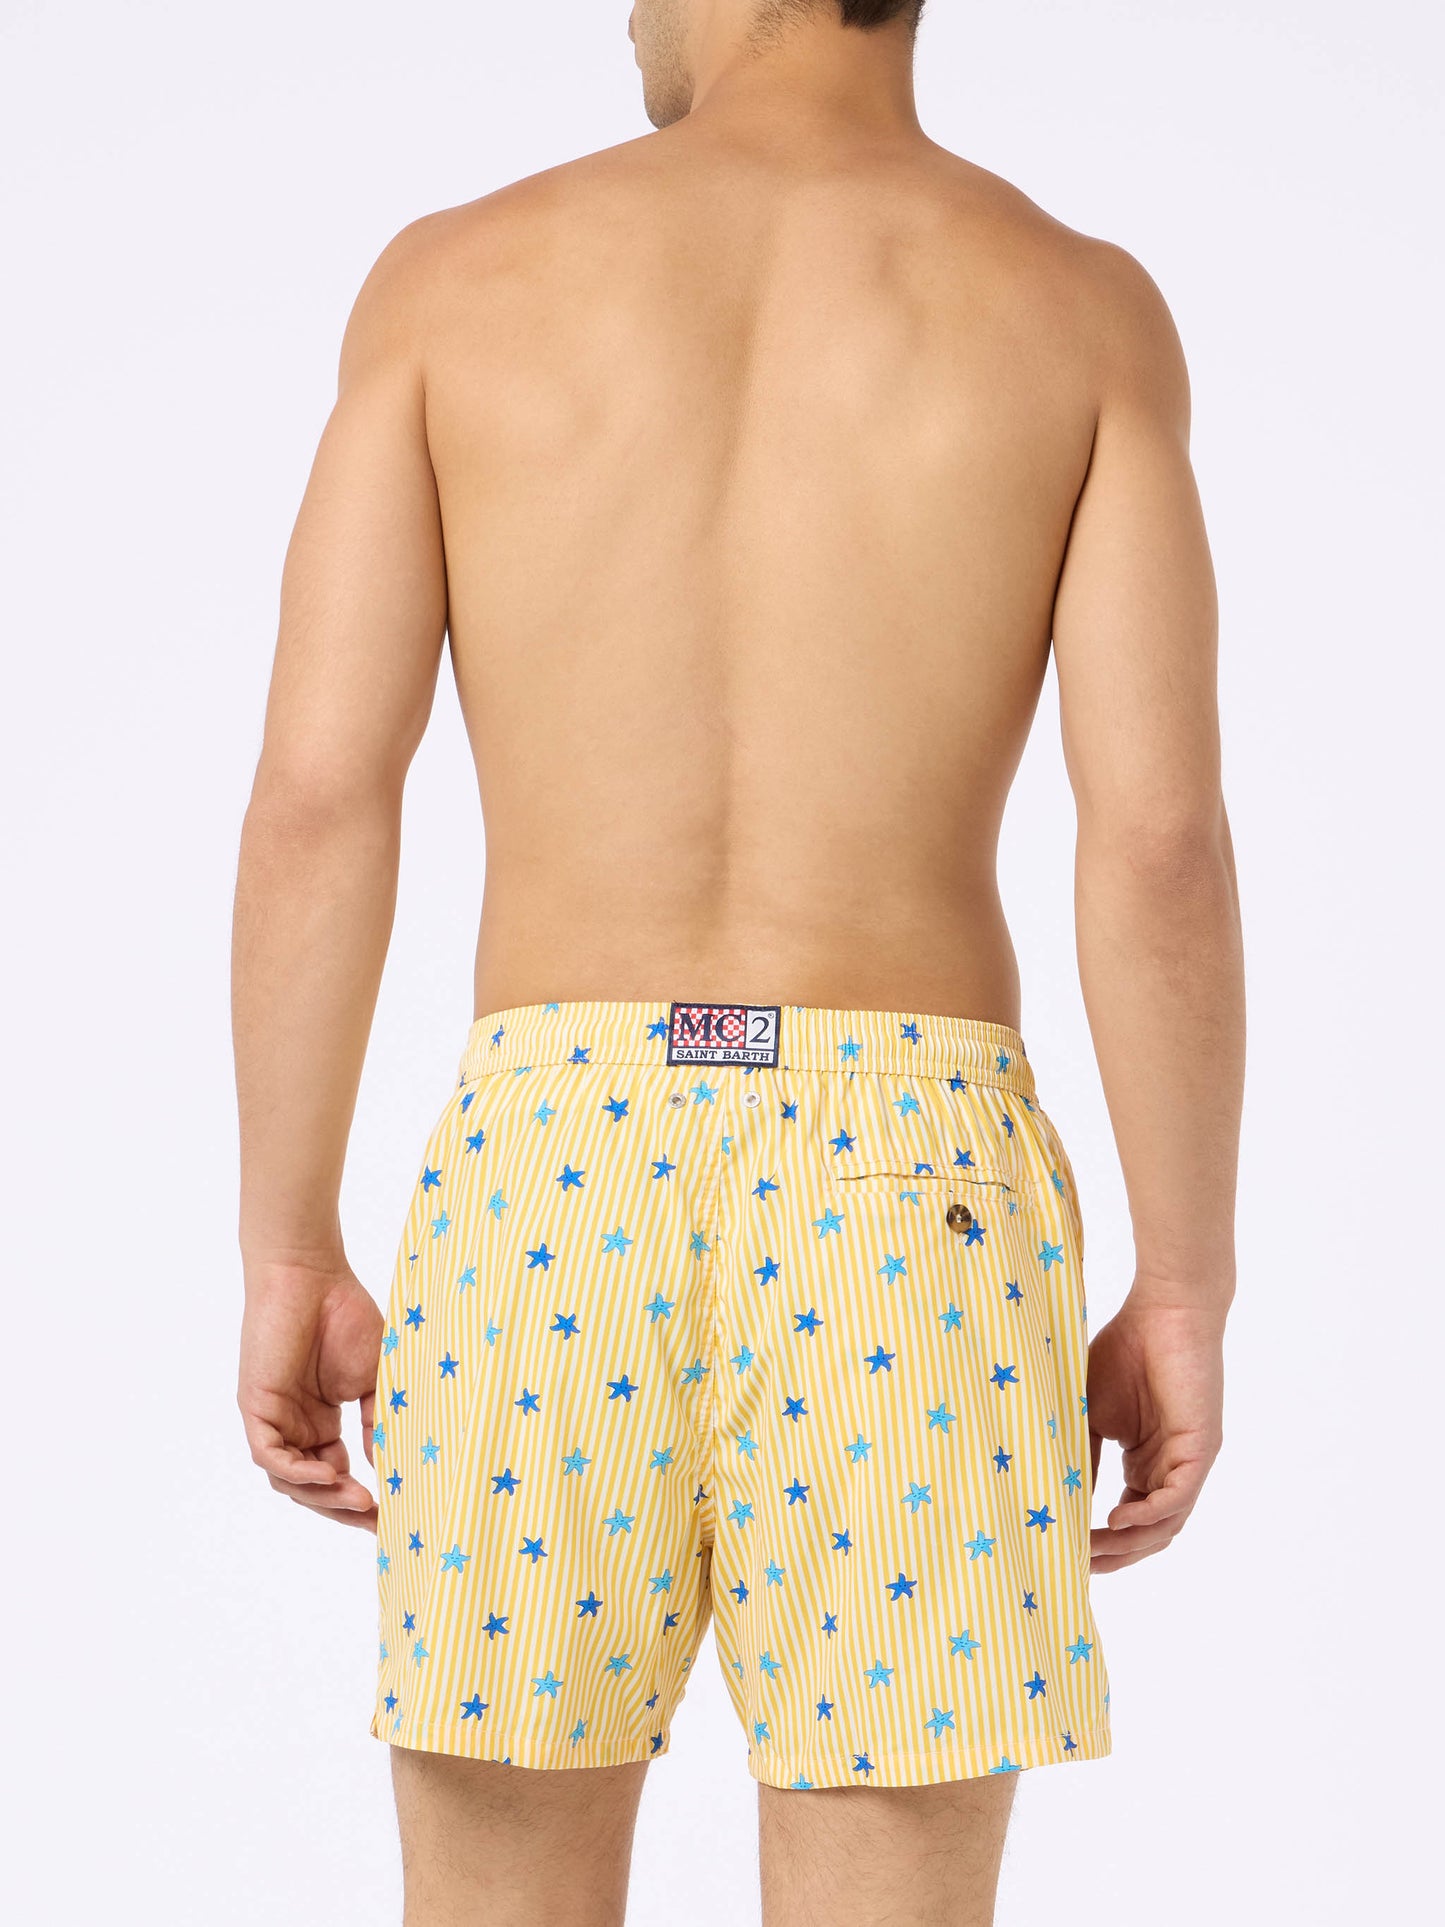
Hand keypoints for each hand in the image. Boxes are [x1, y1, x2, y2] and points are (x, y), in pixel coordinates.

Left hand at [238, 1256, 384, 1531]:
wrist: (312, 1274)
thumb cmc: (345, 1315)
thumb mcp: (373, 1378)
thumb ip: (377, 1421)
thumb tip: (388, 1467)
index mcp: (321, 1423)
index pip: (336, 1477)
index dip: (360, 1500)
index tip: (392, 1518)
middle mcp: (295, 1428)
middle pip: (312, 1488)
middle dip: (343, 1509)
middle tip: (377, 1522)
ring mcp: (274, 1420)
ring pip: (289, 1480)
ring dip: (323, 1496)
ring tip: (360, 1500)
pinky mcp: (256, 1407)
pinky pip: (270, 1456)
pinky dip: (297, 1472)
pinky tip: (329, 1476)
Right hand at [1085, 1290, 1225, 1573]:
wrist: (1164, 1309)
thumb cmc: (1126, 1351)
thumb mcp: (1090, 1412)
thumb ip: (1082, 1455)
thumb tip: (1060, 1499)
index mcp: (1147, 1463)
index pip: (1129, 1521)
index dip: (1100, 1543)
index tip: (1064, 1554)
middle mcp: (1171, 1470)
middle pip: (1148, 1534)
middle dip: (1112, 1555)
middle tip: (1073, 1566)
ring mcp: (1188, 1462)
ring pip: (1163, 1525)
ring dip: (1127, 1544)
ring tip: (1089, 1550)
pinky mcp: (1201, 1449)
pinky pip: (1177, 1497)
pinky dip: (1148, 1515)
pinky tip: (1115, 1521)